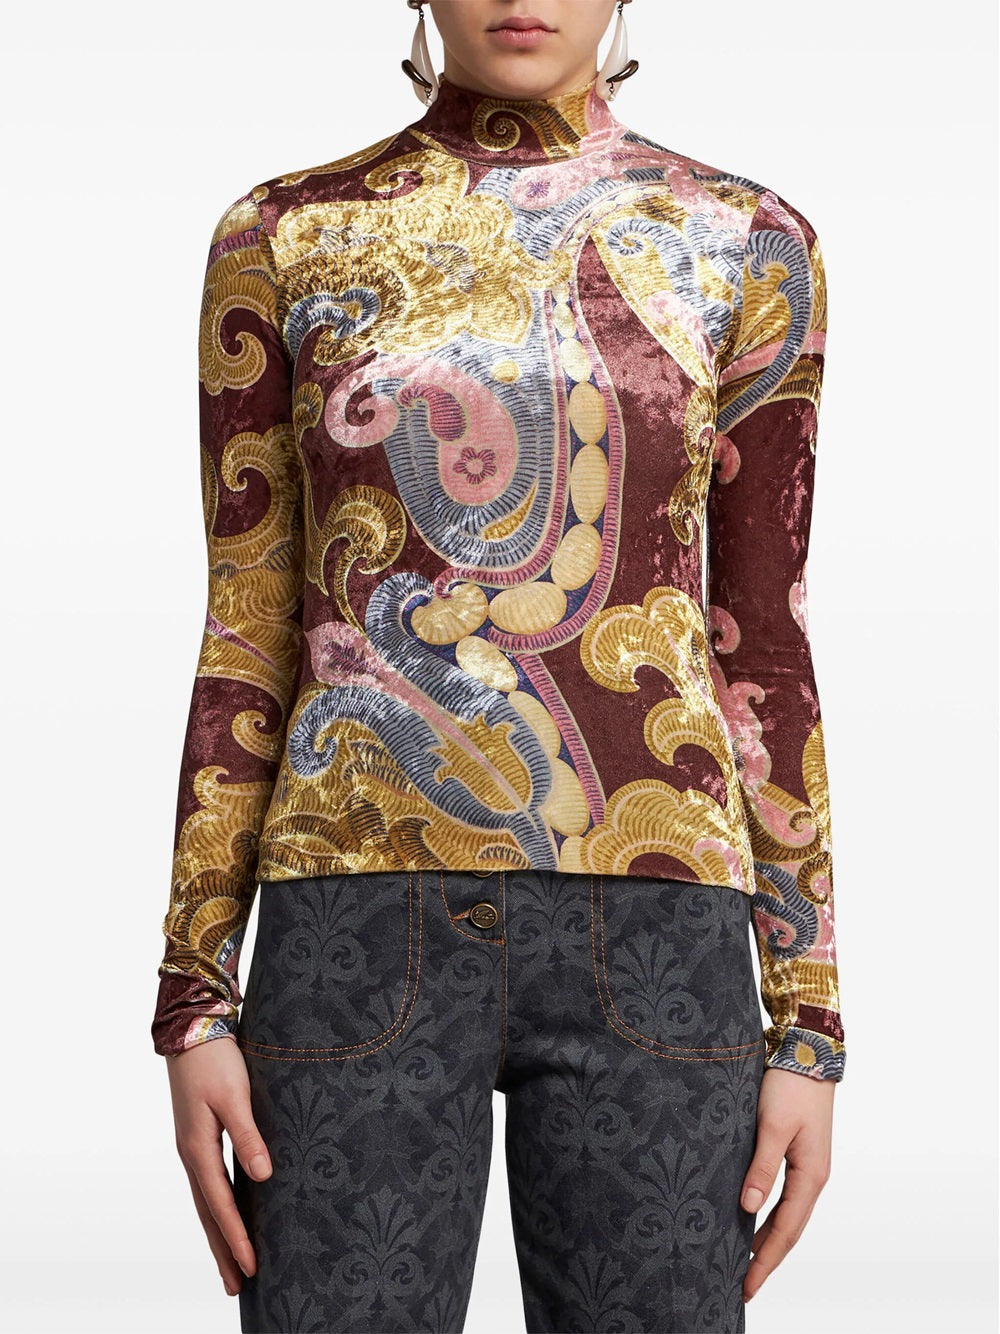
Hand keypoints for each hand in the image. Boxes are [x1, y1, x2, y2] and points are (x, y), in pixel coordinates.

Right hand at [165, 1035, 272, 1297]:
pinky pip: (208, 1185)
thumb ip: (248, 1135)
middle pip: (208, 1214)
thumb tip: (263, 1176)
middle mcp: (191, 1154)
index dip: (236, 1237)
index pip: (220, 1204)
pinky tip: (227, 1217)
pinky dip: (217, 1209)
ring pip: (206, 1202)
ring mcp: (192, 1147)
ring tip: (231, 1266)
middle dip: (223, 1251)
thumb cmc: (215, 1060)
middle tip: (238, 1287)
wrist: (191, 1029)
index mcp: (198, 1149)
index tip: (252, 1266)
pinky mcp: (198, 1138)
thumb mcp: (234, 1095)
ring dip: (219, 1235)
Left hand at [740, 1065, 834, 1302]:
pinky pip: (784, 1197)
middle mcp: (813, 1177)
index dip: (765, 1260)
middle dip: (766, 1260)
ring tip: (744, 1264)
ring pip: (787, 1215)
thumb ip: (761, 1167)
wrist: (808, 1051)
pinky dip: (769, 1216)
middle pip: (788, 1230)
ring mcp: (807, 1166)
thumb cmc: (790, 1085)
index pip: (785, 1231)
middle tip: (742, 1287)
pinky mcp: (798, 1154)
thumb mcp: (772, 1125)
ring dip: (767, 1241)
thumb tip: (747, 1208)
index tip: (745, 1286)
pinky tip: (751, 1220)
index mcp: (811, 1176)